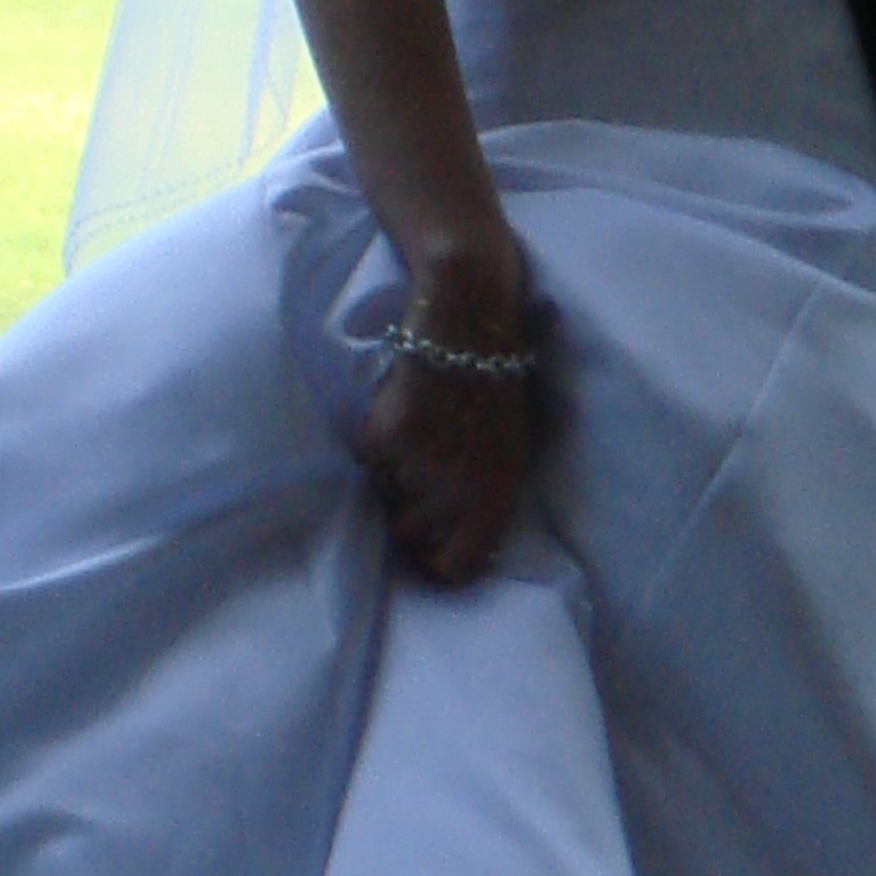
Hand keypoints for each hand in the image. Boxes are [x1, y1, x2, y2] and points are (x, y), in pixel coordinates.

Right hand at [360, 253, 533, 586]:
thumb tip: (452, 543)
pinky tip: (400, 404)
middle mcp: (464, 487)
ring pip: (384, 494)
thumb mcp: (510, 443)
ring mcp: (425, 463)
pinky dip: (374, 436)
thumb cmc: (496, 373)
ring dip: (392, 471)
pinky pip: (366, 457)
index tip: (426, 552)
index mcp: (501, 490)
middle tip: (421, 466)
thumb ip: (483, 493)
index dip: (437, 563)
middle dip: (409, 509)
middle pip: (411, 535)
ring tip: (417, 427)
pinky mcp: (389, 434)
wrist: (470, 308)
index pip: (459, 566)